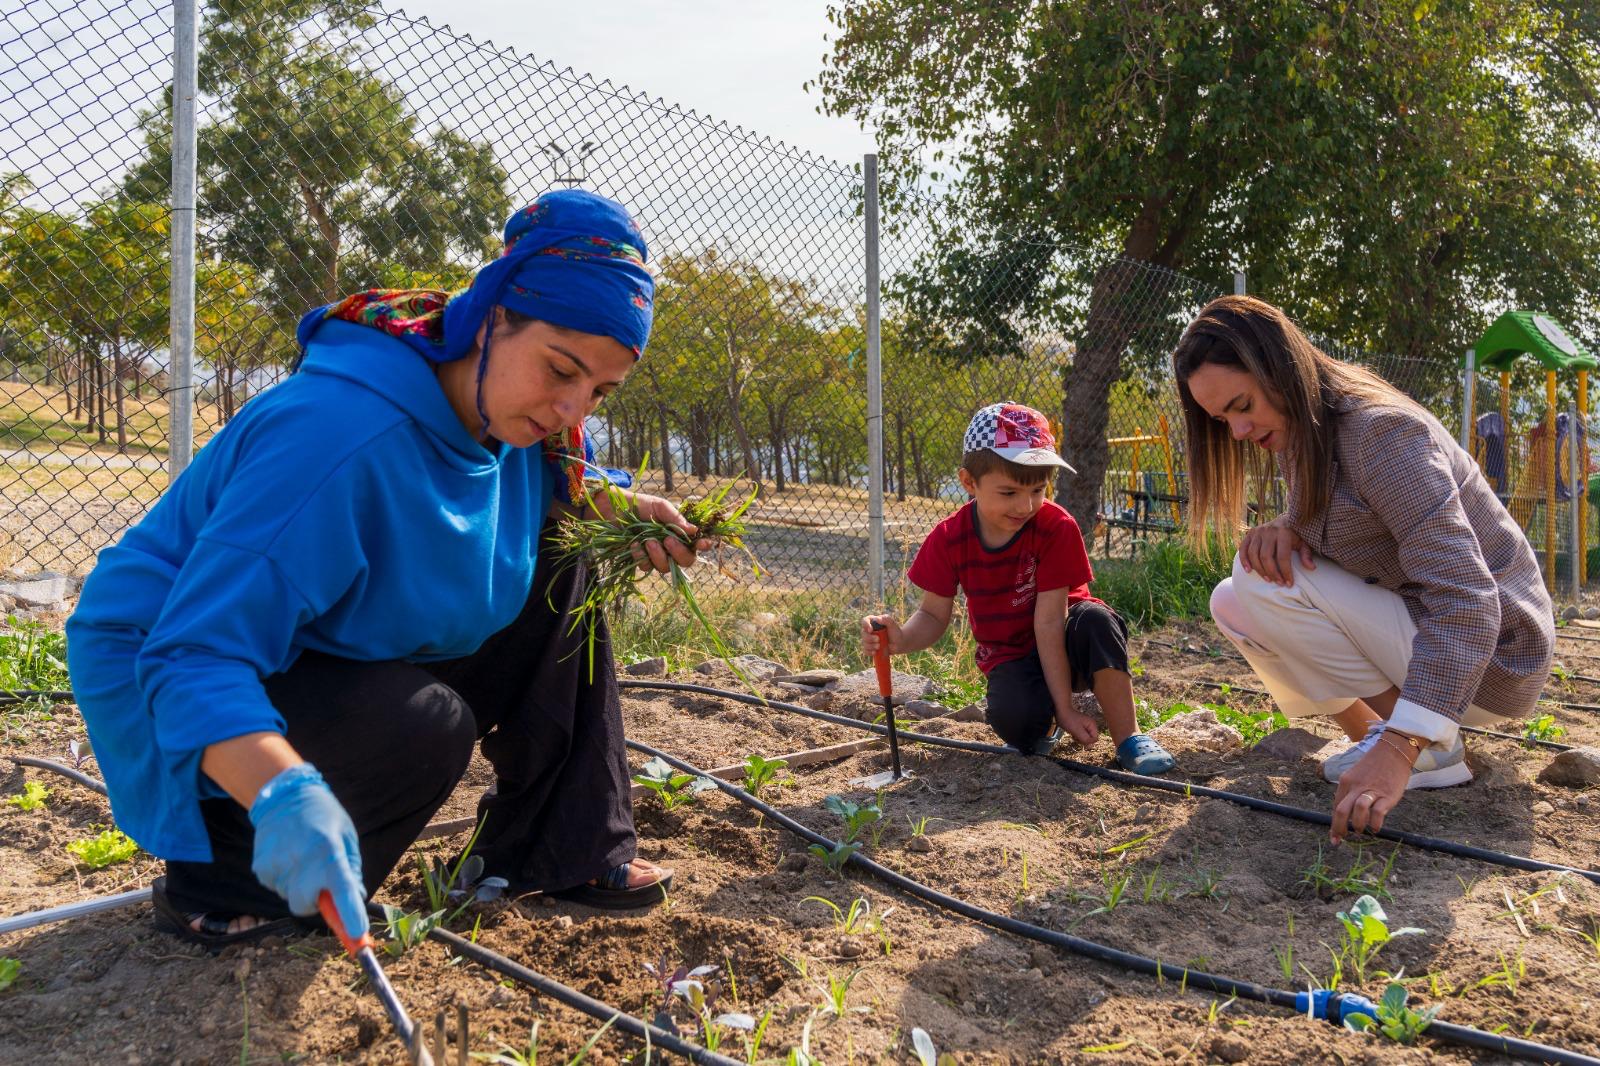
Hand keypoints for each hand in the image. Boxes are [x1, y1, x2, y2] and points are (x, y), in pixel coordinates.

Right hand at [249, 763, 366, 936]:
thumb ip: (351, 870)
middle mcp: (301, 859)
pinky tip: (287, 855)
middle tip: (318, 879)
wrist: (284, 797)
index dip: (349, 914)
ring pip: (290, 897)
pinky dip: (285, 879)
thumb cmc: (324, 819)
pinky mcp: (260, 868)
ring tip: (301, 855)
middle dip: (313, 900)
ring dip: (299, 885)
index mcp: (329, 850)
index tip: (358, 936)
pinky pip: (277, 887)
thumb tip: (353, 900)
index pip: (341, 888)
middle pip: (305, 905)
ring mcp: (276, 865)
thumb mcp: (346, 838)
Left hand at [626, 493, 710, 573]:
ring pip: (666, 567)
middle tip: (667, 541)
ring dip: (658, 556)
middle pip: (686, 560)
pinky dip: (641, 557)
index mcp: (680, 531)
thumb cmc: (640, 504)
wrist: (614, 508)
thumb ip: (675, 518)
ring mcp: (657, 555)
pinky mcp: (642, 560)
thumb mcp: (659, 506)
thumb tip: (694, 530)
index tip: (702, 543)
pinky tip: (634, 544)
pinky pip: (647, 567)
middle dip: (679, 553)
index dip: (703, 546)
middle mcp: (671, 546)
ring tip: (648, 541)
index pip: (697, 543)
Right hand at [860, 614, 901, 656]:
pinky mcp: (870, 648)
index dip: (865, 625)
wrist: (899, 643)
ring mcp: (869, 640)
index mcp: (872, 622)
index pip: (864, 621)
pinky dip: (869, 652)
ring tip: (879, 647)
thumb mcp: (892, 624)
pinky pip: (865, 650)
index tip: (871, 630)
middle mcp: (868, 630)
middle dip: (870, 638)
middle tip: (878, 640)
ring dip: (870, 646)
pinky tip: (875, 652)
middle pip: (863, 633)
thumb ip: (886, 619)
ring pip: (864, 643)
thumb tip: (877, 619)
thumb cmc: (895, 632)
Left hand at [1056, 709, 1099, 746]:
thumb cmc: (1068, 719)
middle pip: (1090, 739)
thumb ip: (1085, 739)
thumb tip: (1091, 746)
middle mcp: (1091, 725)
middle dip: (1082, 739)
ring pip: (1085, 738)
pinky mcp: (1081, 727)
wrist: (1061, 711)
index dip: (1087, 741)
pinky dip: (1076, 735)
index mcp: (1092, 725)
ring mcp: (1086, 726)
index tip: (1079, 737)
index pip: (1094, 739)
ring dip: (1078, 738)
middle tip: (1075, 735)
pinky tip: (1072, 732)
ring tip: (1073, 733)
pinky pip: (1081, 735)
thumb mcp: (1077, 731)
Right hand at [1238, 517, 1314, 585]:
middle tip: (1278, 583)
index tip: (1289, 583)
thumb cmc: (1295, 535)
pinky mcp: (1250, 533)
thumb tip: (1312, 568)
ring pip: (1253, 554)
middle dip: (1272, 573)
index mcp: (1283, 532)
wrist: (1284, 520)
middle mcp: (1268, 531)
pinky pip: (1243, 549)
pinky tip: (1248, 571)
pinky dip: (1244, 560)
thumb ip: (1306, 554)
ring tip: (1267, 580)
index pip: (1282, 556)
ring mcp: (1257, 532)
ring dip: (1259, 570)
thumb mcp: (1303, 542)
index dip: (1285, 572)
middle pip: (1266, 557)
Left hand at [1329, 739, 1412, 843]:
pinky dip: (1375, 823)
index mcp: (1346, 782)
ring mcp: (1372, 790)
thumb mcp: (1357, 776)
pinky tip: (1375, 828)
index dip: (1334, 823)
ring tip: (1360, 830)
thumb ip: (1351, 792)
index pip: (1336, 806)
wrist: (1393, 751)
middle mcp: (1356, 786)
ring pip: (1357, 810)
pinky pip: (1377, 812)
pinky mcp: (1387, 795)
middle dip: (1339, 828)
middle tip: (1342, 839)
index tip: (1334, 837)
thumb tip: (1347, 814)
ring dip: (1357, 824)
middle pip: (1341, 810)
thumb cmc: (1375, 766)